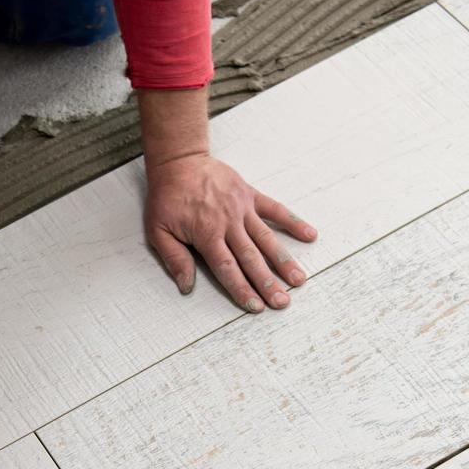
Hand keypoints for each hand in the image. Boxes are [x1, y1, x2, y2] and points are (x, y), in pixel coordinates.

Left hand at [145, 152, 316, 310]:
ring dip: (283, 261)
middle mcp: (228, 223)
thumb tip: (186, 287)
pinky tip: (310, 235)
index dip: (242, 289)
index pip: (227, 268)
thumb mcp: (158, 231)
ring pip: (266, 239)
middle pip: (251, 258)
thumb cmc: (167, 198)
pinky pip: (275, 209)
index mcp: (206, 234)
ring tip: (299, 279)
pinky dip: (293, 222)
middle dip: (268, 283)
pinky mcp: (250, 195)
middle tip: (283, 302)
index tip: (256, 307)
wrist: (179, 162)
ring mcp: (242, 209)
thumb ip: (174, 259)